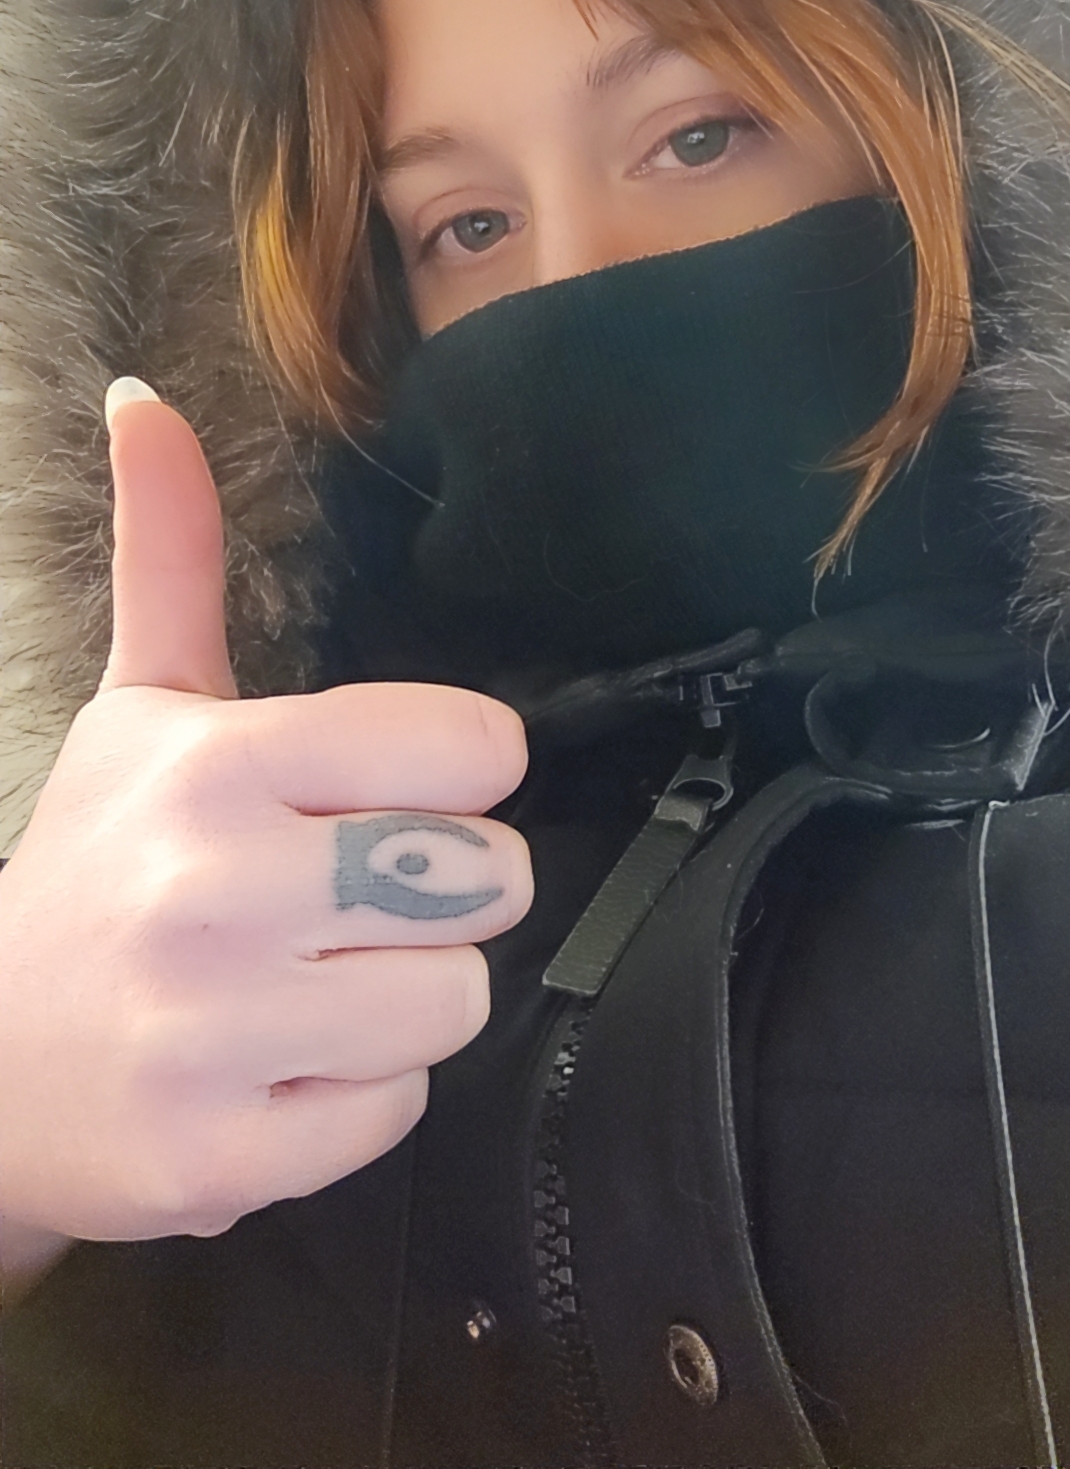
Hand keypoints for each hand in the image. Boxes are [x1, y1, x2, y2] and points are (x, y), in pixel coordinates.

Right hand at [0, 381, 530, 1253]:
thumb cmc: (90, 864)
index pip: (471, 746)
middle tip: (352, 898)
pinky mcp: (216, 1161)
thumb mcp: (138, 707)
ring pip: (457, 1001)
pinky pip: (395, 1115)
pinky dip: (350, 1099)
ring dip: (399, 996)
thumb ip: (171, 554)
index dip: (458, 771)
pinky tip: (272, 1068)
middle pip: (491, 881)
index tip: (403, 789)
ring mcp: (213, 1033)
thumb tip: (142, 397)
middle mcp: (217, 888)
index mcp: (222, 760)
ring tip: (308, 985)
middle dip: (440, 891)